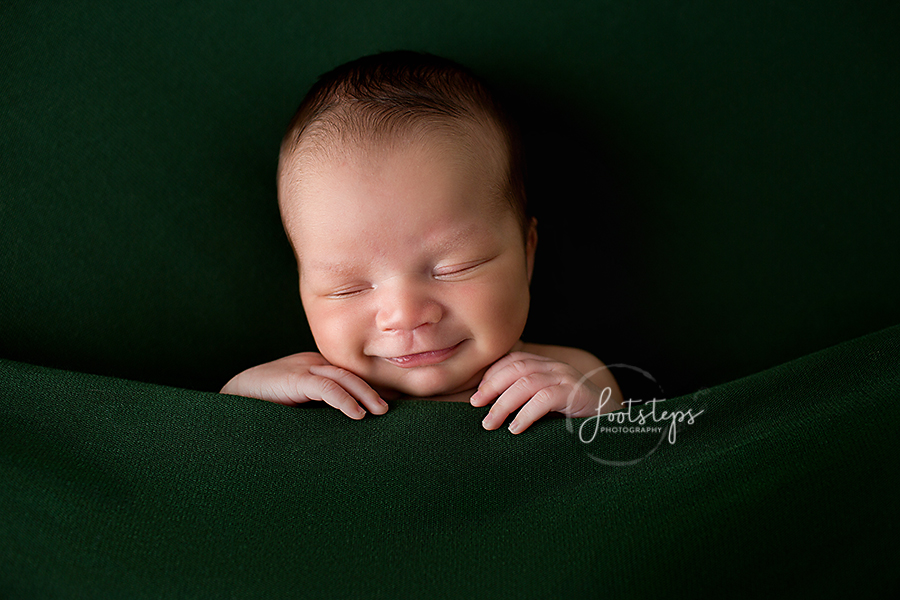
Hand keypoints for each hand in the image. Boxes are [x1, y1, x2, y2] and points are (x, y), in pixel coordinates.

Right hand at [220, 352, 388, 418]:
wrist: (228, 403)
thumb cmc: (263, 410)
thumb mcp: (299, 408)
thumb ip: (320, 411)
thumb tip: (350, 431)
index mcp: (314, 369)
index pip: (350, 376)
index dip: (371, 389)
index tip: (393, 405)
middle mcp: (311, 364)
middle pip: (351, 373)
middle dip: (374, 390)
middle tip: (391, 409)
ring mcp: (302, 368)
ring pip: (343, 377)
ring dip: (365, 395)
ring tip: (380, 412)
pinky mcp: (293, 378)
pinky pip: (325, 386)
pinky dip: (344, 400)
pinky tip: (356, 415)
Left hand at [470, 351, 619, 433]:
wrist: (617, 426)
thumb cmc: (576, 419)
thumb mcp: (548, 406)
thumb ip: (527, 401)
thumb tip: (491, 412)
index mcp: (549, 366)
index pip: (515, 360)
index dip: (493, 374)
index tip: (477, 395)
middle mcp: (557, 367)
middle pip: (517, 367)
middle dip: (492, 386)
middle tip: (476, 406)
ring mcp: (568, 378)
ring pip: (527, 382)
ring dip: (504, 403)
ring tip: (490, 424)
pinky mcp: (577, 394)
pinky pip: (545, 399)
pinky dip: (526, 414)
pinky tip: (515, 429)